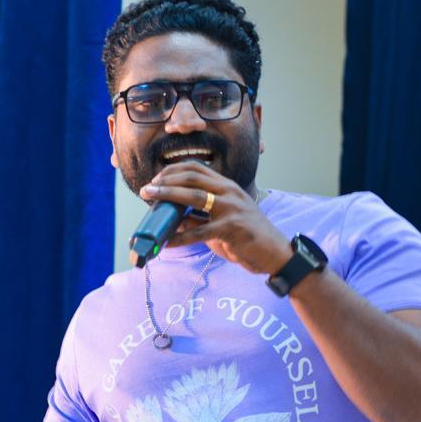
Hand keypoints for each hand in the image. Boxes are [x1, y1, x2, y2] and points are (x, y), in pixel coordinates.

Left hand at [138, 162, 290, 274]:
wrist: (274, 254)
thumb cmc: (246, 237)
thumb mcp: (220, 220)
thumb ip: (197, 217)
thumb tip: (170, 218)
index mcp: (226, 186)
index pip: (196, 168)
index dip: (173, 171)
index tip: (156, 179)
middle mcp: (229, 192)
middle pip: (192, 178)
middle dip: (165, 181)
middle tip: (147, 190)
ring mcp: (232, 208)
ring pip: (195, 197)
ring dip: (168, 197)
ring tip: (151, 202)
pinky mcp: (232, 228)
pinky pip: (200, 232)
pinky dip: (180, 237)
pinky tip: (166, 243)